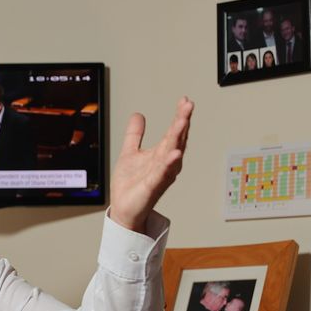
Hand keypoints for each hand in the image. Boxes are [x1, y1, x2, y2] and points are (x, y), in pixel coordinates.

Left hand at [109, 97, 193, 233]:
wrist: (123, 209)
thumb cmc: (129, 186)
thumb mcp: (129, 153)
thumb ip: (135, 135)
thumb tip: (138, 115)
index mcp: (160, 155)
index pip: (173, 132)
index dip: (179, 117)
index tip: (184, 100)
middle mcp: (165, 164)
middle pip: (176, 140)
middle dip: (182, 122)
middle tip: (188, 105)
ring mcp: (160, 175)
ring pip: (172, 154)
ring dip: (178, 138)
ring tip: (183, 121)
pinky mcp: (152, 187)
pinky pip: (162, 174)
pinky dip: (168, 164)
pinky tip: (174, 153)